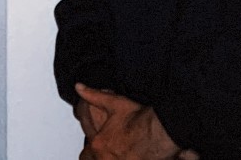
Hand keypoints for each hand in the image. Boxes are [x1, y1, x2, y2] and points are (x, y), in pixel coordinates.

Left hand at [75, 84, 196, 159]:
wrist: (160, 131)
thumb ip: (93, 96)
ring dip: (108, 157)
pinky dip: (121, 158)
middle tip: (103, 150)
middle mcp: (107, 159)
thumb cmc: (139, 119)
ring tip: (115, 152)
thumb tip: (79, 88)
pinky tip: (127, 155)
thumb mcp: (113, 103)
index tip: (97, 143)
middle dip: (94, 156)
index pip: (85, 152)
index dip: (91, 146)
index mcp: (99, 144)